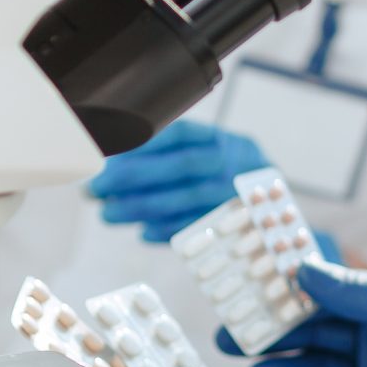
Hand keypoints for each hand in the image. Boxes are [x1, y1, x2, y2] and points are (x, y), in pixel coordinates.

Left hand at [87, 121, 269, 243]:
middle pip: (178, 166)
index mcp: (215, 138)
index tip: (105, 159)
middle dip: (132, 177)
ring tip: (108, 214)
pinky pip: (196, 226)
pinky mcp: (231, 221)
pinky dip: (166, 230)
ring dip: (141, 208)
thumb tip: (112, 162)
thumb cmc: (219, 169)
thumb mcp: (203, 149)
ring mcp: (231, 192)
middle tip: (96, 188)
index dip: (139, 146)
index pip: (177, 135)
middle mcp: (227, 162)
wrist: (271, 195)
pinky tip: (142, 232)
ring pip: (184, 199)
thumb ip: (165, 152)